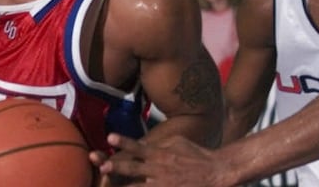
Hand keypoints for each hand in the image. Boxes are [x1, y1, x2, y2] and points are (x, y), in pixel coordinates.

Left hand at [98, 134, 231, 186]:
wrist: (215, 172)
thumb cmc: (195, 154)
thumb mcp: (176, 141)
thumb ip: (158, 143)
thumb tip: (141, 143)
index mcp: (160, 154)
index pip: (138, 147)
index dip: (124, 142)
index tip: (110, 137)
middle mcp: (158, 169)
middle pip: (133, 169)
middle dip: (116, 168)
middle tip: (102, 166)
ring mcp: (162, 184)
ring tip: (107, 182)